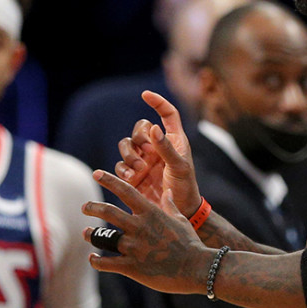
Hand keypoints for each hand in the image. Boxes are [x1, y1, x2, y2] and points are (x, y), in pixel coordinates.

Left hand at [83, 169, 212, 295]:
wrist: (197, 268)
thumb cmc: (190, 243)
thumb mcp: (180, 220)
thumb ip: (170, 205)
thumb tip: (168, 192)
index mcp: (150, 213)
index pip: (125, 190)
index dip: (109, 180)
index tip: (96, 173)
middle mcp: (139, 227)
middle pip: (108, 211)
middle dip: (93, 207)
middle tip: (85, 206)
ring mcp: (134, 247)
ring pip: (104, 237)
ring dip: (91, 234)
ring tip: (85, 233)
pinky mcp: (132, 267)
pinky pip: (107, 263)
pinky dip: (97, 261)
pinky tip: (93, 259)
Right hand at [114, 91, 201, 215]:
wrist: (177, 213)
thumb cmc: (185, 188)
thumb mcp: (179, 167)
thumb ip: (167, 148)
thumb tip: (154, 128)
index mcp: (174, 140)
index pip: (167, 113)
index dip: (157, 102)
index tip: (145, 94)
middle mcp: (157, 147)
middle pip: (140, 129)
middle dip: (138, 138)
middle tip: (144, 153)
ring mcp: (144, 160)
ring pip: (127, 145)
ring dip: (129, 154)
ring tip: (138, 169)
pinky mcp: (133, 174)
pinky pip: (121, 164)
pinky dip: (123, 169)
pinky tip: (132, 178)